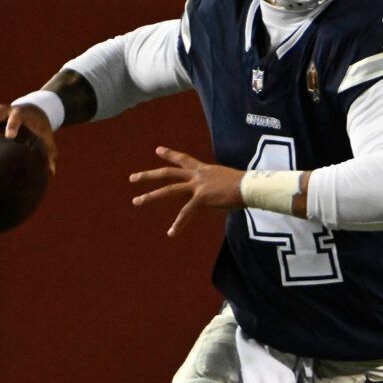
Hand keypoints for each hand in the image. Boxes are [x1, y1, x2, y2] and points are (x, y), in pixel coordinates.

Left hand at [129, 147, 244, 236]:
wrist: (250, 186)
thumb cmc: (246, 184)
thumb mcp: (227, 180)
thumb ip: (218, 185)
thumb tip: (220, 193)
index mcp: (204, 169)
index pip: (183, 159)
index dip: (170, 154)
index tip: (157, 150)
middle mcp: (197, 175)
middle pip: (168, 173)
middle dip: (148, 175)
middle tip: (132, 178)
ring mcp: (198, 186)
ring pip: (168, 190)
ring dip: (151, 196)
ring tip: (136, 201)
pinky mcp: (202, 198)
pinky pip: (186, 212)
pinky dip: (179, 224)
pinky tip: (171, 233)